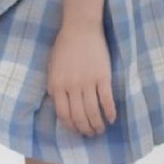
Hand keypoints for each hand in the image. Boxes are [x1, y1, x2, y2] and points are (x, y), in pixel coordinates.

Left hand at [47, 21, 116, 135]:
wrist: (80, 29)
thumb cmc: (64, 47)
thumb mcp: (52, 68)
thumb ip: (54, 86)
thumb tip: (57, 104)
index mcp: (57, 85)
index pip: (63, 114)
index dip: (70, 126)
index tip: (76, 131)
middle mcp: (71, 87)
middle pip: (79, 116)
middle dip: (85, 129)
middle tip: (90, 135)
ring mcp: (88, 82)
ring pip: (93, 111)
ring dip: (97, 124)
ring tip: (100, 130)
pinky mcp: (103, 77)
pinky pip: (107, 100)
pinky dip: (110, 112)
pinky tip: (111, 119)